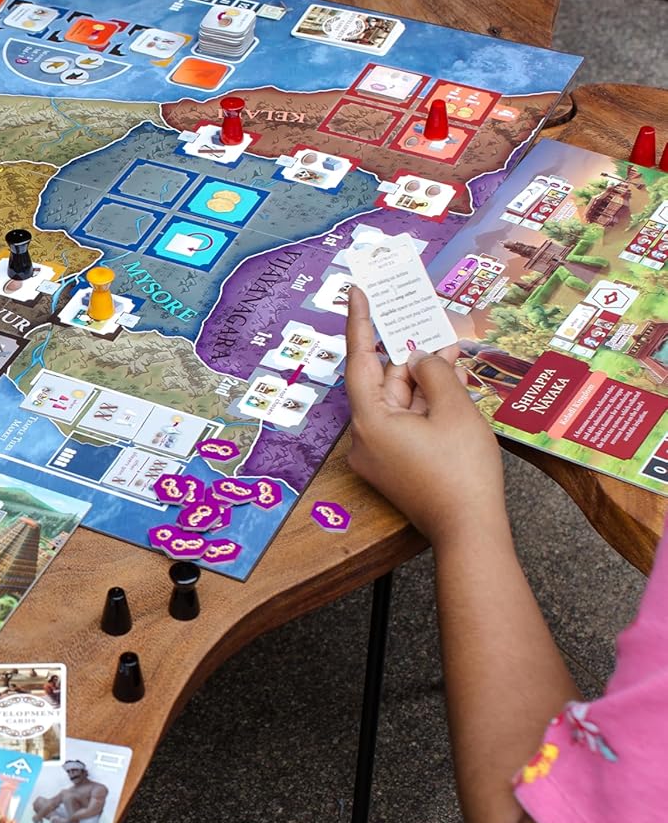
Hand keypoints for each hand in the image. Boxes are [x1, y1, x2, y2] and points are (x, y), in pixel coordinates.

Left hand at [344, 286, 505, 546]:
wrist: (469, 530)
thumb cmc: (462, 471)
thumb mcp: (454, 410)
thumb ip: (435, 373)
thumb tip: (420, 358)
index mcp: (369, 421)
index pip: (359, 360)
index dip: (359, 322)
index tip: (354, 292)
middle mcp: (363, 438)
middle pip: (383, 383)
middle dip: (409, 355)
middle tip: (429, 322)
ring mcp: (377, 455)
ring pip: (397, 403)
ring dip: (422, 379)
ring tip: (451, 351)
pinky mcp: (393, 466)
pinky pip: (404, 424)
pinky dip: (423, 404)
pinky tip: (447, 384)